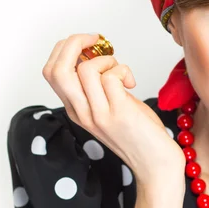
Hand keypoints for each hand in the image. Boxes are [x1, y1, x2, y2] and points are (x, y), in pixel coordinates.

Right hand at [42, 33, 185, 185]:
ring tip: (121, 73)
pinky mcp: (118, 114)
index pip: (51, 72)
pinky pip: (111, 76)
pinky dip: (123, 70)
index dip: (66, 49)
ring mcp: (98, 114)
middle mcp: (82, 113)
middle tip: (98, 41)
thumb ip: (101, 86)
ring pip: (85, 69)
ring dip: (107, 60)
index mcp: (76, 110)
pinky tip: (132, 84)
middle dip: (75, 43)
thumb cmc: (140, 135)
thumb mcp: (112, 107)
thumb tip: (98, 55)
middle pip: (57, 69)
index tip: (89, 43)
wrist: (156, 166)